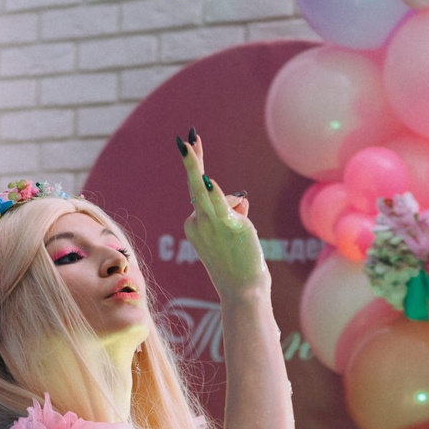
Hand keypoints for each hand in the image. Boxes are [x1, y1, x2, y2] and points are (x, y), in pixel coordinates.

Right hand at [178, 128, 265, 295]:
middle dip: (192, 158)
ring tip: (236, 235)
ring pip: (221, 195)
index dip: (198, 167)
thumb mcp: (231, 236)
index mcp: (192, 225)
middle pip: (196, 183)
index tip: (192, 142)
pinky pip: (226, 200)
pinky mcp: (229, 223)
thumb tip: (241, 201)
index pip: (203, 194)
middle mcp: (196, 221)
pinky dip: (217, 192)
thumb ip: (232, 214)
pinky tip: (208, 181)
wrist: (241, 291)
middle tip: (187, 137)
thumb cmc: (238, 268)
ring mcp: (211, 221)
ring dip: (236, 210)